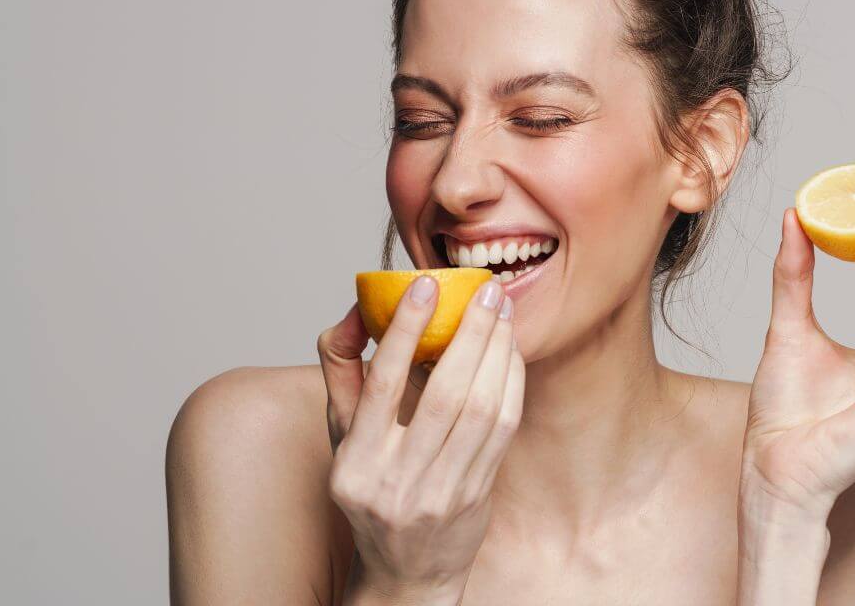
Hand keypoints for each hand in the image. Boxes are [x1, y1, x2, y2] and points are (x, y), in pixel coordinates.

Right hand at [316, 278, 524, 598]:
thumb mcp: (342, 437)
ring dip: (498, 352)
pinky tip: (511, 353)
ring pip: (481, 409)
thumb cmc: (372, 488)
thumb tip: (354, 310)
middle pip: (443, 394)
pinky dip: (512, 383)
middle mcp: (397, 481)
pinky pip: (503, 429)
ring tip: (503, 313)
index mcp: (356, 462)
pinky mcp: (477, 495)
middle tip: (487, 290)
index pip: (381, 384)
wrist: (406, 571)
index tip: (425, 284)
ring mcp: (441, 493)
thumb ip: (342, 370)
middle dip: (470, 333)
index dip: (404, 329)